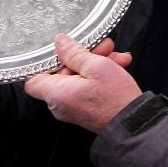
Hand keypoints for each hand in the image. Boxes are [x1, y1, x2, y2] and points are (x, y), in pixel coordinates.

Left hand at [24, 33, 141, 132]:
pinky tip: (118, 65)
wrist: (135, 124)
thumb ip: (75, 53)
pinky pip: (86, 86)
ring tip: (115, 56)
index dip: (44, 62)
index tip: (60, 50)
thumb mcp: (97, 67)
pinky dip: (99, 75)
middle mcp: (60, 103)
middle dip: (82, 56)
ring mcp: (73, 106)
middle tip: (102, 47)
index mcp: (57, 93)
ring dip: (96, 62)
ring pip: (78, 76)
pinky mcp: (85, 108)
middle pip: (62, 72)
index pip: (33, 79)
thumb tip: (59, 42)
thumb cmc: (116, 99)